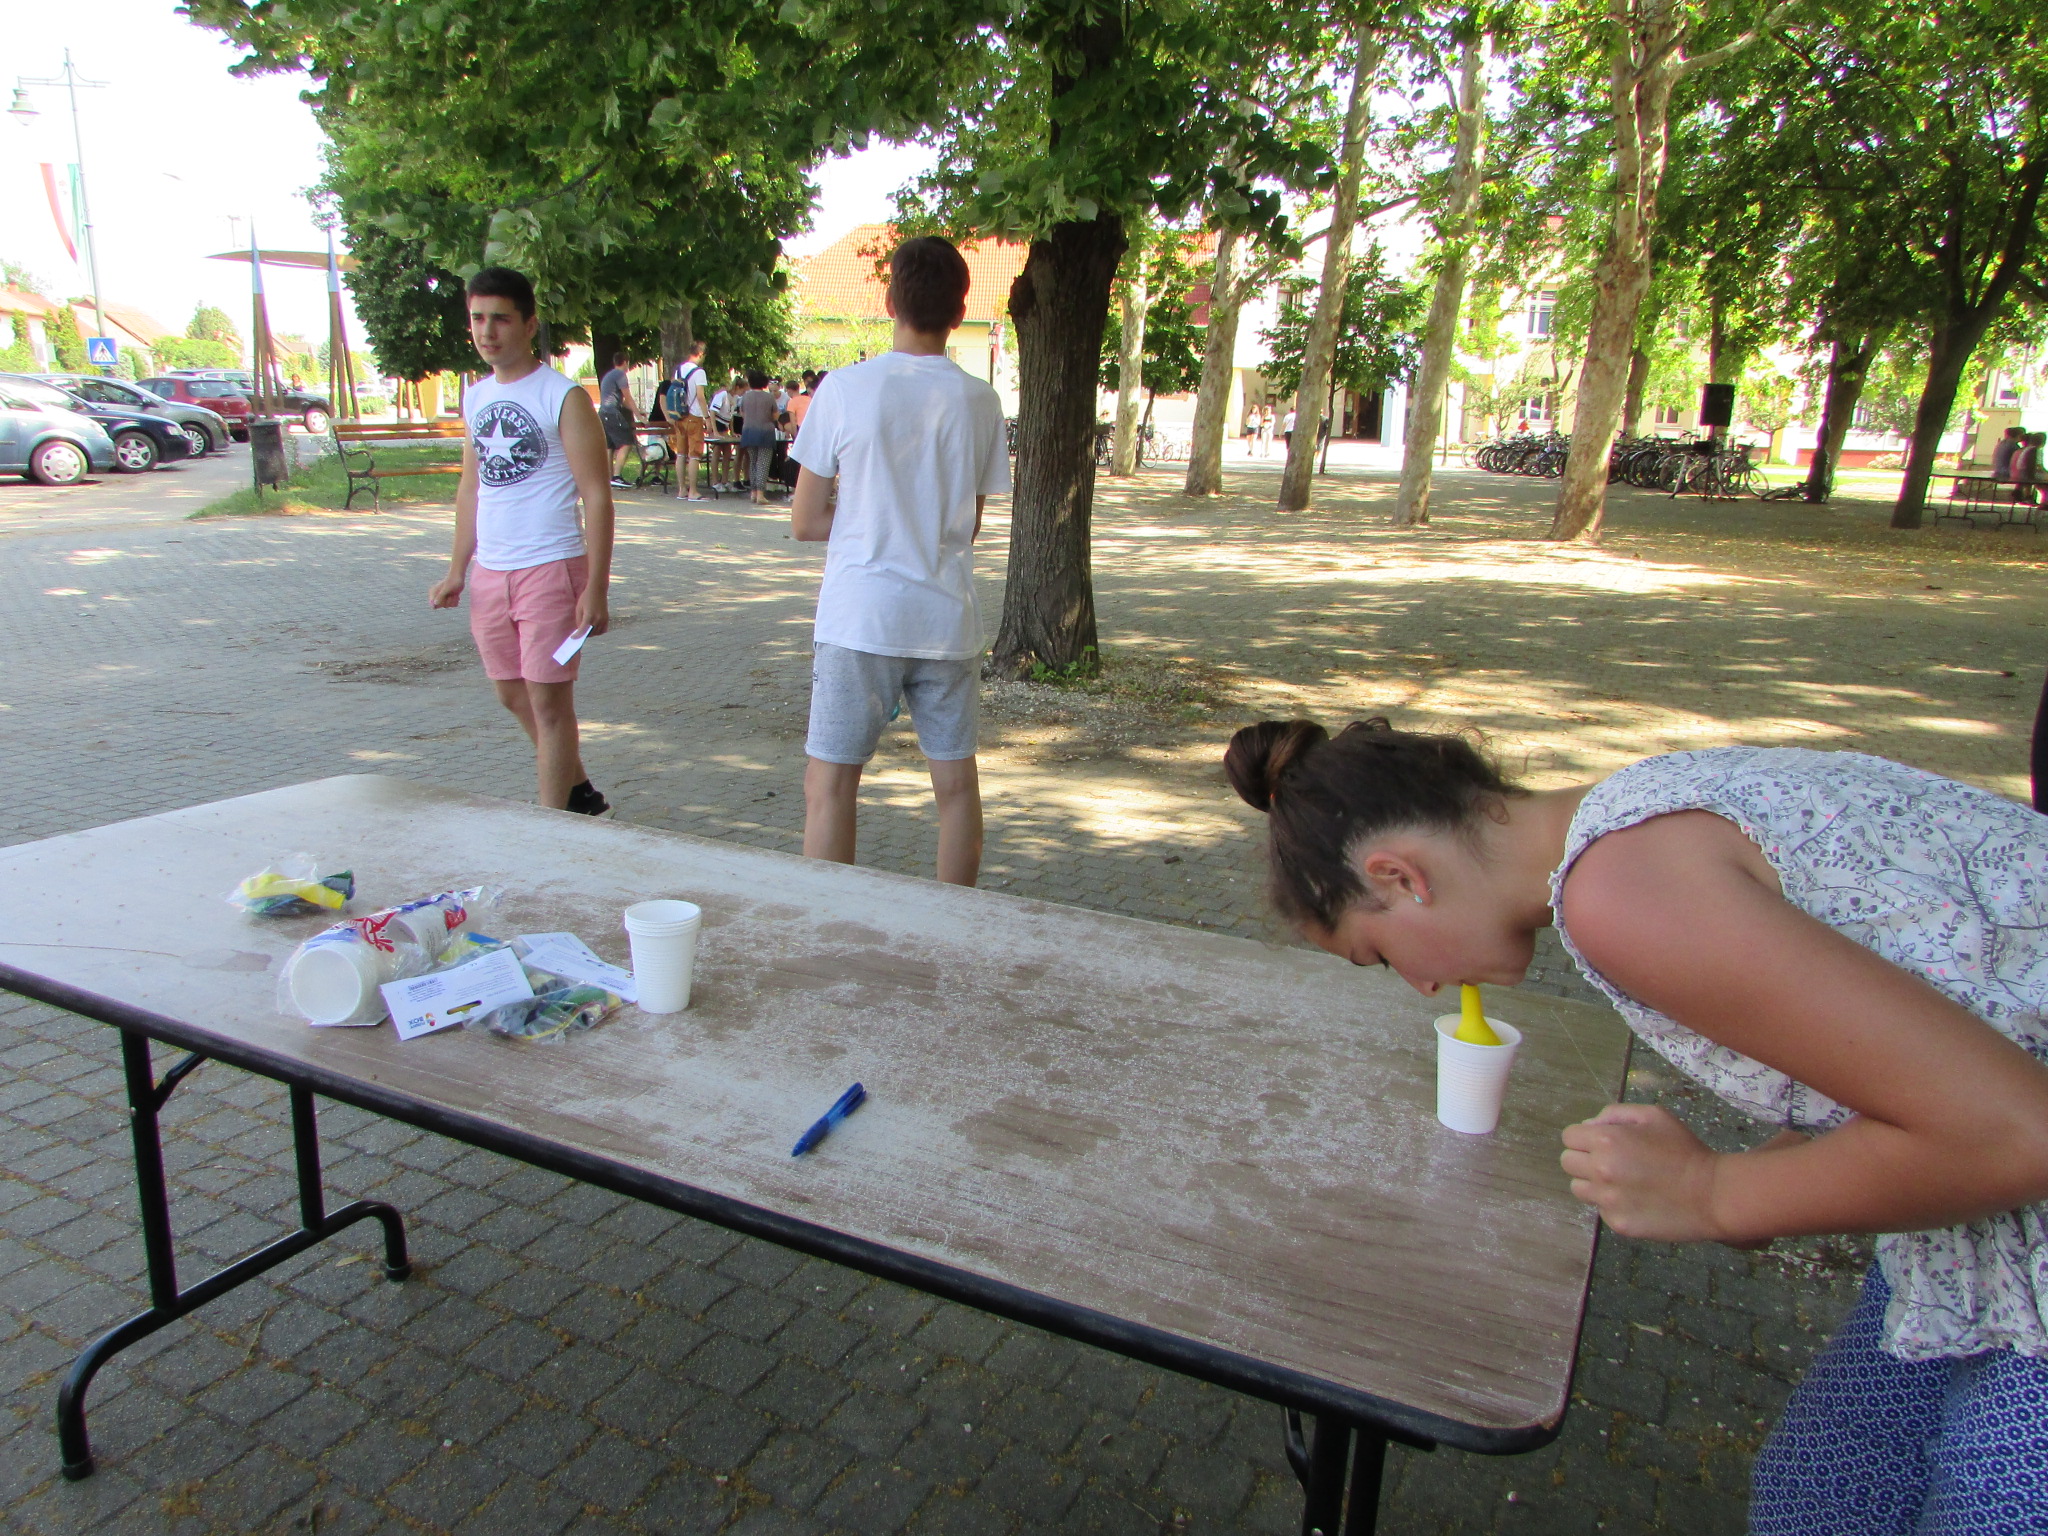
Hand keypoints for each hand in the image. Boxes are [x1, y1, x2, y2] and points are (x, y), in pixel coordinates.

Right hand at [429, 574, 463, 608]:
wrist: (458, 577)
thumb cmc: (451, 581)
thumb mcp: (446, 589)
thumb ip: (440, 596)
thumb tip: (435, 604)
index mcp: (433, 594)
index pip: (433, 606)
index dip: (440, 605)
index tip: (444, 598)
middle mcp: (438, 597)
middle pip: (442, 606)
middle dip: (448, 601)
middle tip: (450, 594)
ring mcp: (444, 598)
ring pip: (448, 606)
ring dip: (453, 600)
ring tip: (453, 593)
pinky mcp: (450, 599)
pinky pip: (453, 605)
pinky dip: (456, 600)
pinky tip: (456, 595)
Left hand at [576, 588, 609, 635]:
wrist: (598, 590)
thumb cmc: (586, 598)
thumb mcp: (579, 608)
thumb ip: (579, 620)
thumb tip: (579, 629)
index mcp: (589, 616)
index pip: (582, 630)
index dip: (577, 635)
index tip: (573, 638)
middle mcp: (597, 620)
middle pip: (590, 633)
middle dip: (584, 634)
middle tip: (579, 633)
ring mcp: (603, 620)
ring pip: (596, 633)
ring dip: (591, 633)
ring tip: (586, 630)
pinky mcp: (607, 619)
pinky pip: (603, 630)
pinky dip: (598, 631)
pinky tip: (594, 629)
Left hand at [1560, 1103, 1724, 1242]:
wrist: (1712, 1194)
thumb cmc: (1685, 1150)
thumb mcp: (1654, 1116)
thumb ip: (1616, 1114)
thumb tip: (1590, 1126)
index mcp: (1606, 1141)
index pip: (1569, 1137)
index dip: (1584, 1137)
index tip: (1601, 1142)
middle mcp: (1600, 1171)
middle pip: (1568, 1163)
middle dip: (1585, 1159)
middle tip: (1612, 1161)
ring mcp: (1608, 1200)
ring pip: (1579, 1188)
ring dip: (1594, 1183)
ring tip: (1623, 1181)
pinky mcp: (1618, 1223)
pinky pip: (1600, 1210)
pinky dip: (1612, 1204)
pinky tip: (1637, 1199)